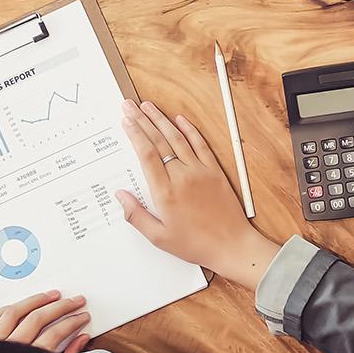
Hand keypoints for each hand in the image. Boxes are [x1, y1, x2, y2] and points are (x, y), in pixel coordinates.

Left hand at [0, 290, 91, 352]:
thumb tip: (80, 340)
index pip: (56, 333)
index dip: (72, 322)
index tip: (82, 317)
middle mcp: (9, 351)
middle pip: (38, 319)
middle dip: (60, 307)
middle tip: (75, 301)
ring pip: (15, 313)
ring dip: (35, 301)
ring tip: (50, 296)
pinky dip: (6, 309)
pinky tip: (18, 305)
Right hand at [115, 99, 280, 288]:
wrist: (232, 246)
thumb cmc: (196, 244)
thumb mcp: (159, 237)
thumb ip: (136, 215)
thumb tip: (121, 196)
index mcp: (165, 192)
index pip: (146, 154)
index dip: (135, 134)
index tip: (126, 121)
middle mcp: (182, 176)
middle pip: (158, 141)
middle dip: (142, 120)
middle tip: (130, 106)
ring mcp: (200, 171)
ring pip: (177, 138)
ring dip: (161, 120)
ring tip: (148, 107)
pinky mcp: (214, 171)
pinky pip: (200, 145)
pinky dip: (189, 130)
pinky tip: (179, 120)